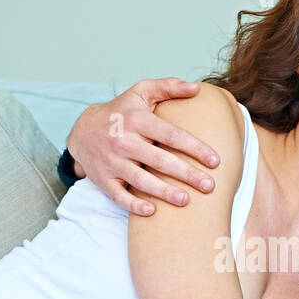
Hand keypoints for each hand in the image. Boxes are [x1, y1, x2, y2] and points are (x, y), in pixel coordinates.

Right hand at [64, 78, 221, 214]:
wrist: (82, 130)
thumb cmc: (121, 112)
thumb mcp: (141, 92)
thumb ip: (169, 87)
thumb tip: (197, 88)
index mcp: (138, 120)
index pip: (171, 135)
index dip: (194, 148)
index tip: (215, 161)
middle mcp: (124, 141)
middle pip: (160, 160)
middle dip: (186, 174)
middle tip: (209, 186)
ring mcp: (112, 162)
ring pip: (140, 179)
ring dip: (164, 192)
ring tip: (186, 200)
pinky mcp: (103, 180)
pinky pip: (118, 195)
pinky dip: (133, 204)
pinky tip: (151, 212)